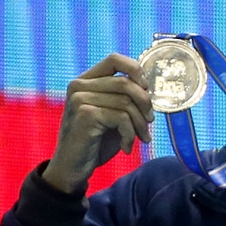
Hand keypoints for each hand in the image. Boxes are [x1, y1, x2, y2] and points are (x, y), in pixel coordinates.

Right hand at [41, 53, 154, 193]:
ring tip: (141, 137)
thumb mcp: (115, 115)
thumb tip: (150, 88)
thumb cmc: (97, 140)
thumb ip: (127, 98)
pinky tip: (127, 146)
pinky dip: (130, 134)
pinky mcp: (84, 114)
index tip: (146, 89)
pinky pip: (122, 118)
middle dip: (145, 105)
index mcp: (87, 81)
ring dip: (140, 124)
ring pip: (127, 102)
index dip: (136, 70)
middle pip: (127, 83)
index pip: (115, 59)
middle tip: (149, 122)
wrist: (74, 166)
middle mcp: (79, 85)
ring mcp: (79, 98)